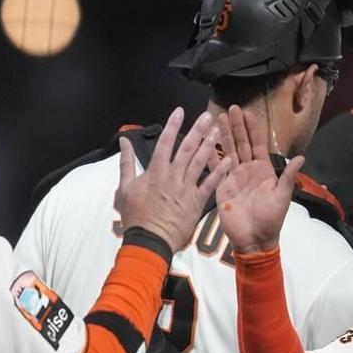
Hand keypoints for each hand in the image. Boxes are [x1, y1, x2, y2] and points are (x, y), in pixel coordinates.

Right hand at [114, 108, 230, 251]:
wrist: (150, 240)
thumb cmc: (135, 216)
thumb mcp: (124, 188)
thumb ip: (126, 163)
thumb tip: (124, 142)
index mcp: (155, 172)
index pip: (164, 143)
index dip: (172, 126)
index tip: (180, 112)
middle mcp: (172, 177)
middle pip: (186, 149)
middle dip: (197, 130)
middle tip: (208, 116)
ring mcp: (185, 189)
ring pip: (199, 162)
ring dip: (209, 145)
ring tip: (218, 130)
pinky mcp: (196, 202)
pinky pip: (209, 185)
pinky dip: (219, 172)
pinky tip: (228, 160)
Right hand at [216, 105, 302, 253]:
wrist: (254, 239)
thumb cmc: (271, 219)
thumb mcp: (282, 196)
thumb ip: (287, 176)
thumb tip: (301, 157)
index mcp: (263, 170)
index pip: (258, 144)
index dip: (253, 129)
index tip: (248, 113)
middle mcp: (247, 170)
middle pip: (241, 143)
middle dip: (236, 126)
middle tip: (231, 108)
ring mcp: (233, 177)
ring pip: (228, 151)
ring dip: (223, 135)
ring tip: (217, 118)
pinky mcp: (221, 186)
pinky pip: (216, 168)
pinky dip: (211, 155)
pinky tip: (206, 141)